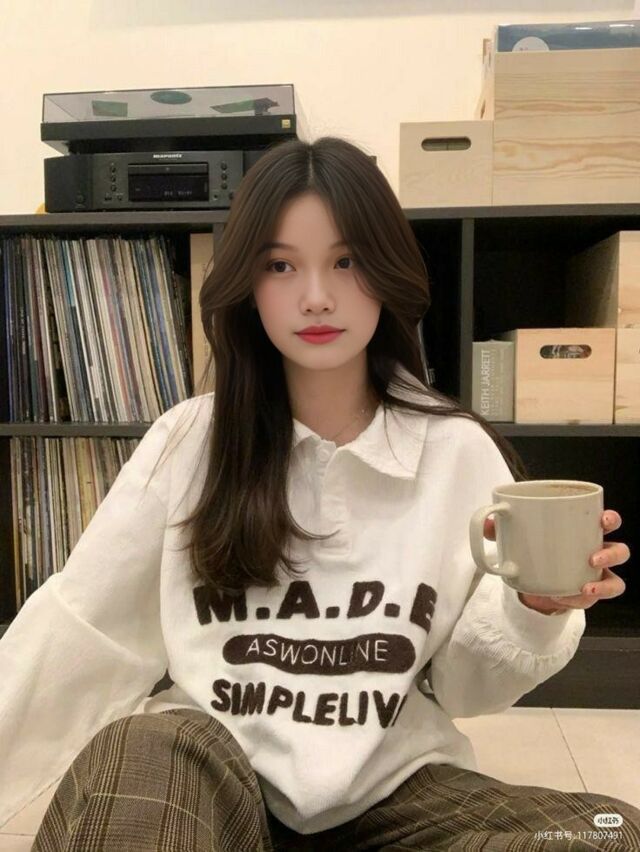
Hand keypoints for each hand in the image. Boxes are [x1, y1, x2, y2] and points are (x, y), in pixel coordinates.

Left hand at [483, 510, 630, 612]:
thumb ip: (502, 529)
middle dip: (612, 553)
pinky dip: (579, 601)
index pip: (607, 521)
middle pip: (620, 551)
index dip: (611, 519)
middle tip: (593, 557)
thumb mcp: (518, 537)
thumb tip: (489, 523)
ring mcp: (595, 577)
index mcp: (585, 531)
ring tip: (585, 585)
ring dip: (605, 583)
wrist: (533, 581)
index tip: (602, 518)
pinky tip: (562, 598)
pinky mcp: (586, 596)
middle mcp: (596, 553)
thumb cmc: (535, 550)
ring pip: (616, 581)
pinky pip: (592, 601)